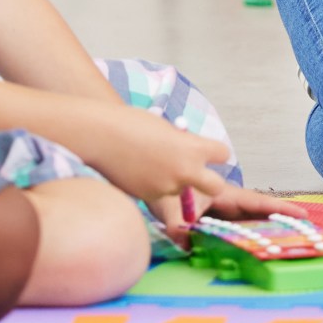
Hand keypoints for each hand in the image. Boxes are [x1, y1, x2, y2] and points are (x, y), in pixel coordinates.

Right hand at [71, 105, 234, 234]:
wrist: (99, 136)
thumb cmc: (131, 124)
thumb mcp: (166, 129)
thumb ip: (183, 144)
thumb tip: (190, 154)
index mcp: (192, 148)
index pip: (222, 154)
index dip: (215, 153)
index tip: (209, 151)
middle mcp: (185, 171)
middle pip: (216, 186)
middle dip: (212, 182)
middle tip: (201, 177)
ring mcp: (167, 187)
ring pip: (180, 189)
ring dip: (172, 180)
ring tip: (149, 161)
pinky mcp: (149, 198)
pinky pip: (159, 192)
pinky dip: (153, 184)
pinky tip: (137, 170)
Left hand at [152, 184, 303, 250]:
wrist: (152, 179)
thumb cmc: (163, 189)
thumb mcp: (169, 208)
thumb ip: (178, 227)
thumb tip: (187, 244)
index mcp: (222, 194)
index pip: (256, 202)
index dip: (278, 209)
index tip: (301, 213)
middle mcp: (225, 202)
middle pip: (257, 212)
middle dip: (279, 220)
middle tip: (305, 230)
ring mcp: (219, 210)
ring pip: (246, 220)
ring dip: (264, 228)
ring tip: (288, 240)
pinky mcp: (211, 218)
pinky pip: (233, 227)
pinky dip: (245, 235)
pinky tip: (254, 246)